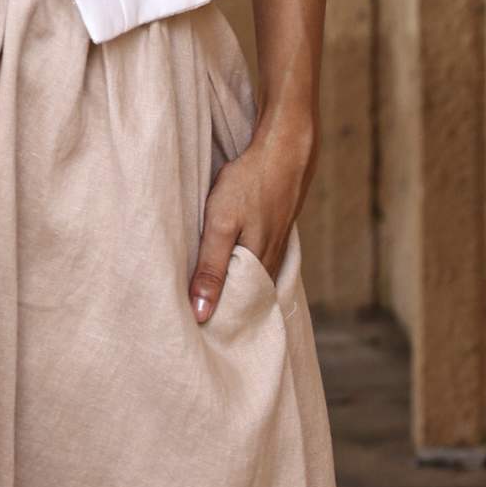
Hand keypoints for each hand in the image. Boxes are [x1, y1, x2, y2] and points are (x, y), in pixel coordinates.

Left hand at [190, 124, 312, 322]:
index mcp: (258, 266)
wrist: (285, 148)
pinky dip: (248, 273)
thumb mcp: (221, 225)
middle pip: (248, 298)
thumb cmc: (250, 183)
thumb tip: (201, 312)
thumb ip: (210, 269)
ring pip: (256, 280)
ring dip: (238, 292)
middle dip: (229, 312)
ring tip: (218, 308)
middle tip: (206, 330)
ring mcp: (278, 244)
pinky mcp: (277, 229)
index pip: (238, 311)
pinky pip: (262, 261)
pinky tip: (239, 274)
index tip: (201, 339)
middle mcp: (272, 261)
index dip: (221, 324)